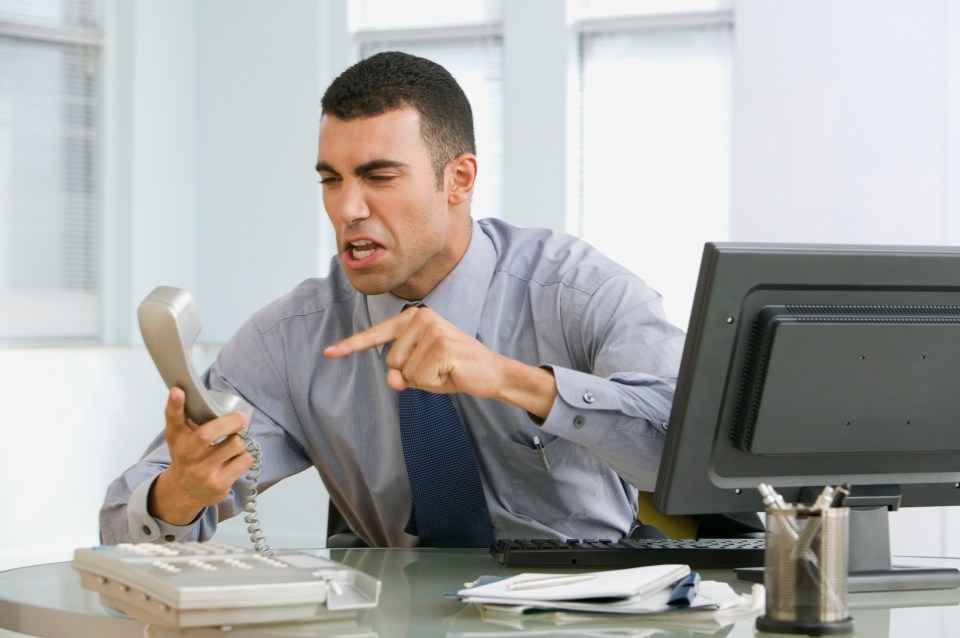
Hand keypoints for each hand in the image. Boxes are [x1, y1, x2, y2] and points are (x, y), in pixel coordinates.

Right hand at [149, 387, 252, 524]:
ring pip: (234, 445)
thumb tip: (181, 389)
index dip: (175, 404)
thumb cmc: (187, 456)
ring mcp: (203, 472)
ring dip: (239, 441)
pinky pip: (244, 460)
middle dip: (230, 422)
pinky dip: (244, 457)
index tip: (178, 390)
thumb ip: (180, 414)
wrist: (184, 492)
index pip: (173, 419)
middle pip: (207, 433)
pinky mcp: (219, 485)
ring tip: (233, 444)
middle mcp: (187, 456)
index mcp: (178, 439)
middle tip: (240, 418)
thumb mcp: (179, 436)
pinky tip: (234, 460)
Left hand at [324, 306, 556, 417]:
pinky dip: (435, 383)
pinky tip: (452, 373)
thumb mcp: (421, 373)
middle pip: (391, 362)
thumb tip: (392, 379)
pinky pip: (420, 378)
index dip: (351, 346)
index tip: (329, 353)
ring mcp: (432, 330)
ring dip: (425, 379)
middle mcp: (421, 318)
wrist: (491, 373)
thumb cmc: (454, 370)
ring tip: (446, 370)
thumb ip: (400, 374)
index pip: (377, 336)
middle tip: (439, 368)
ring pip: (405, 372)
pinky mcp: (441, 346)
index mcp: (413, 318)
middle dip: (412, 374)